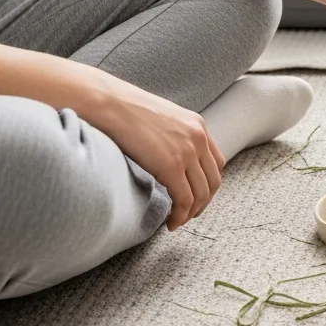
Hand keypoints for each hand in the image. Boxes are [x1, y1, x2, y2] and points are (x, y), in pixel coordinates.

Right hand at [84, 76, 224, 230]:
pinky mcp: (172, 165)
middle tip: (187, 215)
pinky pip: (184, 199)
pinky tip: (170, 223)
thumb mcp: (161, 119)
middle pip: (213, 181)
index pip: (216, 163)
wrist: (109, 103)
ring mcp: (187, 151)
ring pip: (201, 194)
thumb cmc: (125, 111)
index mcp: (198, 125)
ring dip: (190, 213)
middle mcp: (198, 138)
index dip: (208, 184)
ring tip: (177, 222)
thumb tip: (166, 156)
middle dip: (203, 203)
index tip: (196, 197)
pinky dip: (180, 215)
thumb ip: (172, 136)